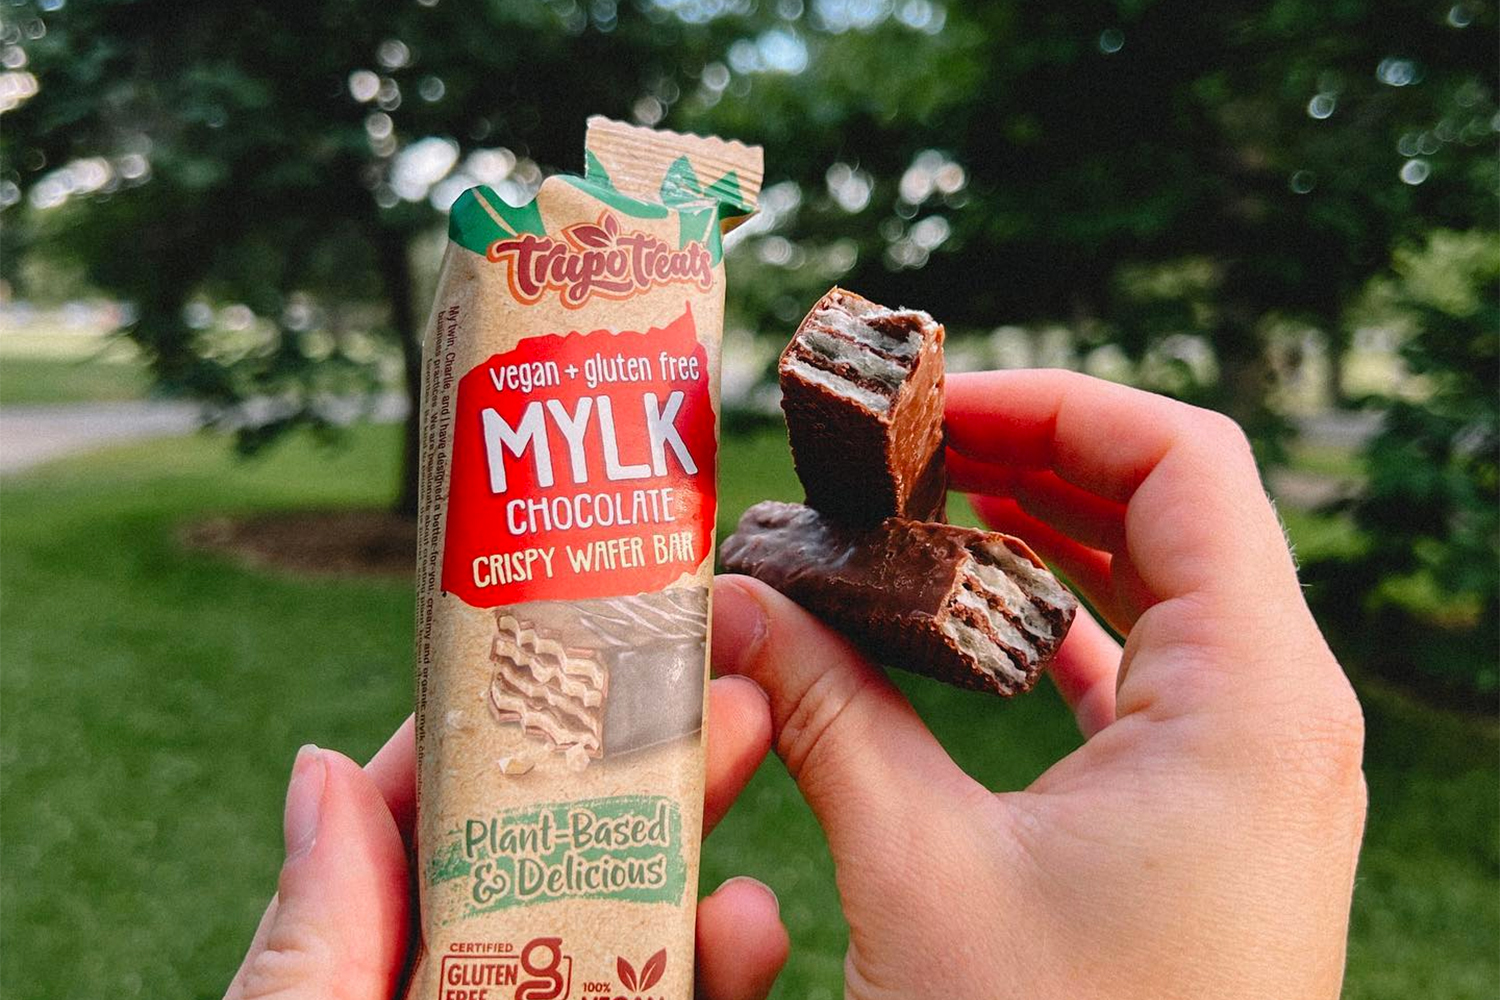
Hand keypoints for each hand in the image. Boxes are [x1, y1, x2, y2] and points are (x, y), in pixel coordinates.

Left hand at [226, 677, 788, 999]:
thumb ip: (313, 938)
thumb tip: (319, 765)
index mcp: (375, 971)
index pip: (437, 827)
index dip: (504, 732)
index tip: (577, 643)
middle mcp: (472, 993)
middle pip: (560, 859)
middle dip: (638, 767)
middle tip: (723, 687)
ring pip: (638, 938)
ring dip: (702, 857)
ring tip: (756, 768)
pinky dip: (720, 967)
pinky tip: (758, 930)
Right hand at [713, 369, 1366, 998]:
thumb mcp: (920, 871)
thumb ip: (826, 714)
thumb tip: (734, 604)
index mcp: (1253, 697)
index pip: (1180, 459)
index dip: (1049, 403)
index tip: (929, 407)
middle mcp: (1278, 714)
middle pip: (1169, 509)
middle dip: (1029, 458)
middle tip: (898, 449)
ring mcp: (1253, 766)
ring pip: (1159, 587)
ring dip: (1040, 536)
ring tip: (917, 509)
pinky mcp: (1211, 813)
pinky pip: (1146, 669)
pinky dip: (1056, 620)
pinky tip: (966, 616)